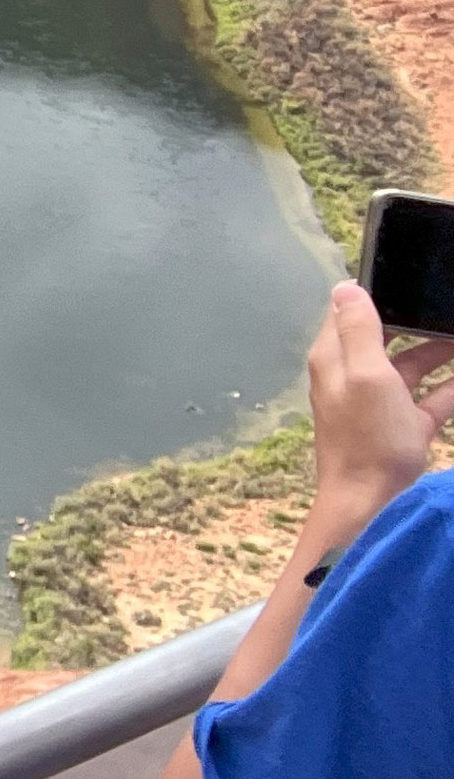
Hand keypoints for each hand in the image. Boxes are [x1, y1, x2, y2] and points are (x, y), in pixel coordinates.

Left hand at [304, 278, 453, 540]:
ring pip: (414, 365)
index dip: (375, 294)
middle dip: (418, 321)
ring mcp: (382, 402)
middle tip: (443, 305)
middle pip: (388, 337)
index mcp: (336, 359)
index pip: (349, 314)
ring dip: (441, 350)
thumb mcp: (366, 375)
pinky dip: (452, 384)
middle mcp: (354, 375)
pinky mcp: (406, 425)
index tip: (408, 277)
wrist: (373, 501)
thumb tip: (345, 286)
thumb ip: (359, 331)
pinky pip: (433, 396)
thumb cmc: (367, 436)